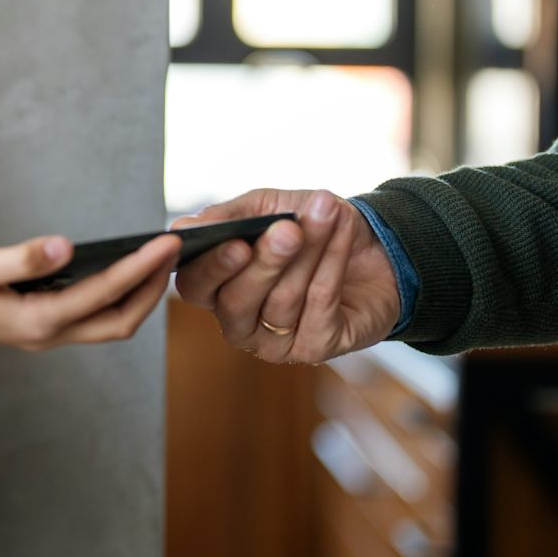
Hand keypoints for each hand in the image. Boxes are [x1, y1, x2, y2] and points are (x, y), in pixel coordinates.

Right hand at [0, 232, 182, 352]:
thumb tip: (66, 246)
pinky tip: (123, 268)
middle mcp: (47, 333)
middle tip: (177, 249)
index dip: (140, 267)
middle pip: (120, 321)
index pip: (103, 293)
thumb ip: (20, 258)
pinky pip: (92, 315)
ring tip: (160, 258)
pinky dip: (117, 295)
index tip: (168, 241)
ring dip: (139, 294)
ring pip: (109, 322)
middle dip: (153, 288)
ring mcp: (44, 333)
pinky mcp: (39, 324)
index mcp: (36, 319)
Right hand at [171, 188, 398, 362]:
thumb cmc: (307, 227)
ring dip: (308, 255)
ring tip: (326, 216)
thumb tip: (185, 227)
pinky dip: (331, 265)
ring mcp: (274, 341)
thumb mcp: (267, 208)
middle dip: (266, 263)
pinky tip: (341, 236)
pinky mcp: (314, 348)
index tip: (237, 243)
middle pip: (236, 301)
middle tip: (289, 230)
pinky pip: (318, 308)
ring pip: (281, 302)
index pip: (195, 286)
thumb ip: (228, 216)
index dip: (212, 267)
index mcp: (216, 287)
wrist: (372, 246)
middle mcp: (238, 321)